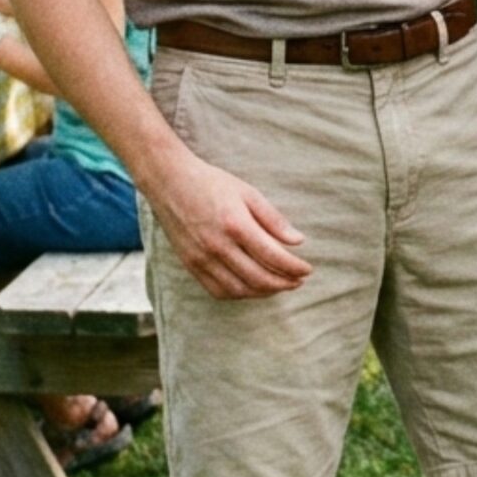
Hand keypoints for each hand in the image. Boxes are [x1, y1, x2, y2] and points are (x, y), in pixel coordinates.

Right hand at [143, 152, 311, 298]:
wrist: (169, 182)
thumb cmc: (211, 183)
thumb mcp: (248, 193)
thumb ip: (273, 219)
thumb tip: (298, 242)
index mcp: (236, 224)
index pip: (273, 256)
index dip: (294, 267)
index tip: (307, 269)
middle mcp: (218, 246)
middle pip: (259, 278)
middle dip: (284, 283)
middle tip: (298, 281)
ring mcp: (202, 258)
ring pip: (240, 289)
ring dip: (264, 292)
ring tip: (279, 285)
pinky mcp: (190, 265)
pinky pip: (218, 290)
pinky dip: (239, 294)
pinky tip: (252, 288)